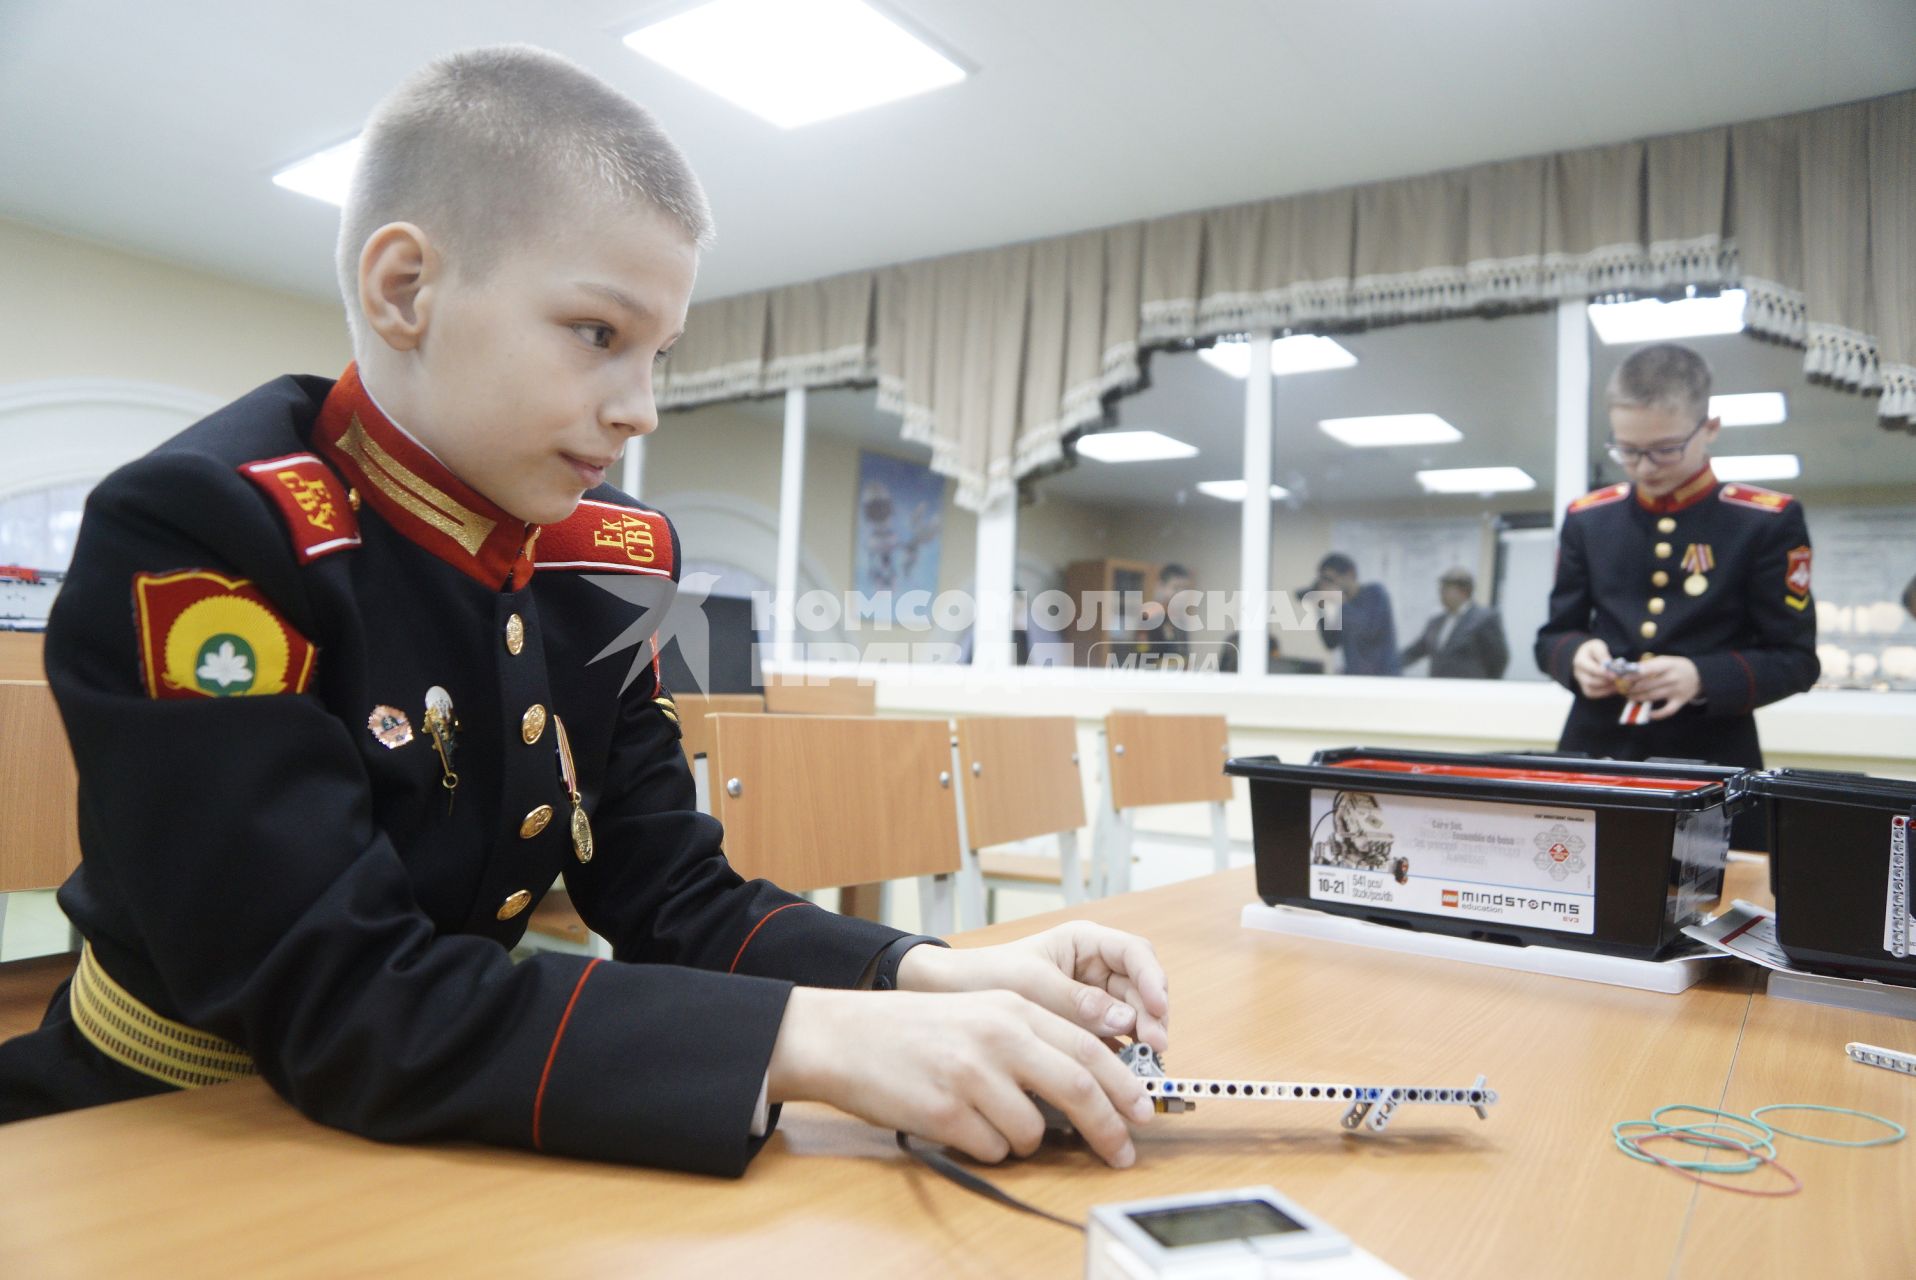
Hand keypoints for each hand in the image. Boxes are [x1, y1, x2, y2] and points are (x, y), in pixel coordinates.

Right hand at [766, 987, 1153, 1166]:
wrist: (846, 1035)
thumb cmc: (914, 1028)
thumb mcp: (980, 1013)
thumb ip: (1032, 1040)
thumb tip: (1087, 1089)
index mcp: (1013, 1007)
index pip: (1089, 1049)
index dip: (1124, 1087)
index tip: (1142, 1114)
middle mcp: (999, 1037)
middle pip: (1080, 1091)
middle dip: (1108, 1129)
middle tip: (1120, 1152)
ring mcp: (974, 1076)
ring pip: (1034, 1132)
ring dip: (1023, 1138)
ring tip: (988, 1116)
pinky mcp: (948, 1113)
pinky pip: (993, 1149)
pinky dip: (985, 1145)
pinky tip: (958, 1122)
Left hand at [897, 922, 1169, 1053]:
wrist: (948, 995)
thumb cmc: (985, 974)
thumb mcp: (1030, 984)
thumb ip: (1077, 1001)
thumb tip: (1124, 1019)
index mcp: (1084, 942)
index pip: (1135, 953)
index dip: (1152, 979)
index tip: (1157, 1007)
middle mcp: (1095, 968)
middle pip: (1141, 988)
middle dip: (1152, 1015)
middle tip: (1155, 1046)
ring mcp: (1092, 998)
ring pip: (1133, 1016)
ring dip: (1142, 1038)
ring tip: (1143, 1065)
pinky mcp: (1083, 1028)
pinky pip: (1113, 1038)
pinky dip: (1121, 1054)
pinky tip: (1122, 1073)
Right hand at [1571, 638, 1616, 698]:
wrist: (1587, 657)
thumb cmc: (1593, 651)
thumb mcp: (1597, 647)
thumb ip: (1602, 654)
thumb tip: (1608, 664)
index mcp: (1580, 661)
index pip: (1590, 669)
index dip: (1603, 673)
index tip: (1615, 674)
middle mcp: (1578, 673)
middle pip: (1590, 681)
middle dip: (1606, 681)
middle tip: (1619, 680)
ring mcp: (1581, 682)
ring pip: (1591, 690)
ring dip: (1606, 688)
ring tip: (1618, 684)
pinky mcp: (1585, 688)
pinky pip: (1593, 694)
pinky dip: (1604, 693)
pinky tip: (1614, 688)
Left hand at [1625, 655, 1701, 718]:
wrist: (1699, 675)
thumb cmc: (1676, 667)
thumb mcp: (1665, 660)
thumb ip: (1649, 664)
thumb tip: (1629, 670)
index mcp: (1668, 665)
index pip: (1648, 670)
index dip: (1633, 675)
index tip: (1622, 678)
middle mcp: (1672, 678)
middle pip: (1647, 685)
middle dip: (1632, 689)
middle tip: (1623, 690)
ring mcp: (1676, 691)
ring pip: (1652, 697)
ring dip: (1638, 699)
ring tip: (1630, 697)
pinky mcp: (1680, 702)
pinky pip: (1666, 711)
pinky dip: (1656, 714)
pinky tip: (1647, 713)